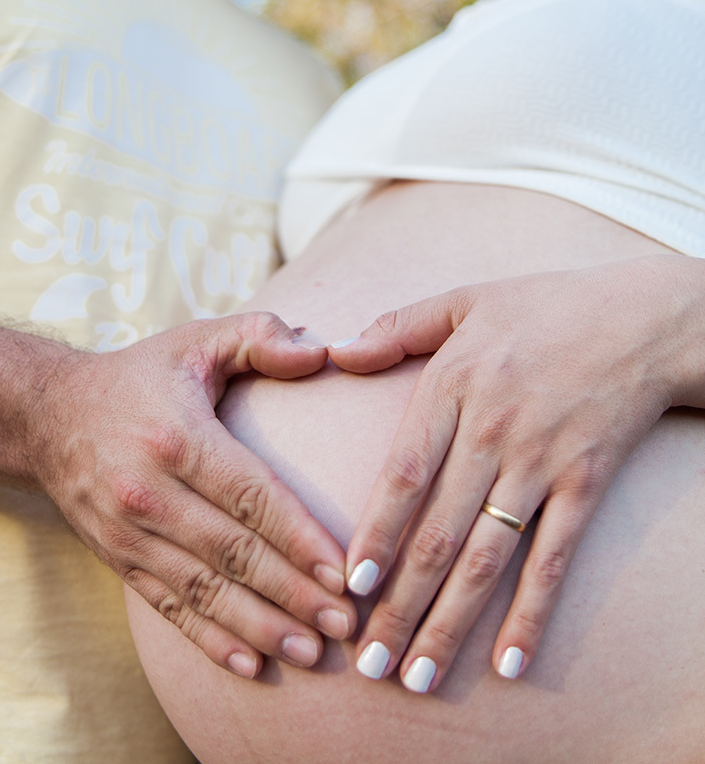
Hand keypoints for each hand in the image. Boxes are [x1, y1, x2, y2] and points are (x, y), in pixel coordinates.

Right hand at [34, 311, 356, 677]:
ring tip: (312, 650)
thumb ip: (261, 337)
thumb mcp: (197, 339)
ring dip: (260, 625)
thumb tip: (323, 351)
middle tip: (347, 622)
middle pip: (233, 552)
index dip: (298, 537)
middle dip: (293, 592)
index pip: (250, 496)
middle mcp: (149, 491)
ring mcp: (129, 532)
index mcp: (178, 437)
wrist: (49, 415)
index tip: (344, 570)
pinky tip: (251, 665)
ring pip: (204, 588)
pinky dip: (210, 639)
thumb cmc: (142, 375)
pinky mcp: (118, 559)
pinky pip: (169, 606)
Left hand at [329, 257, 700, 691]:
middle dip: (398, 604)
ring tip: (417, 677)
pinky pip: (554, 558)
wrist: (643, 319)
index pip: (404, 473)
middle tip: (366, 663)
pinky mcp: (585, 484)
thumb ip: (397, 326)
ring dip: (449, 622)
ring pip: (486, 557)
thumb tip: (334, 350)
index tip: (349, 583)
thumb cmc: (545, 306)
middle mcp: (493, 431)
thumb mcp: (465, 301)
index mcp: (454, 384)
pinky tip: (509, 663)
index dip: (376, 532)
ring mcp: (542, 462)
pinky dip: (532, 613)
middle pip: (437, 532)